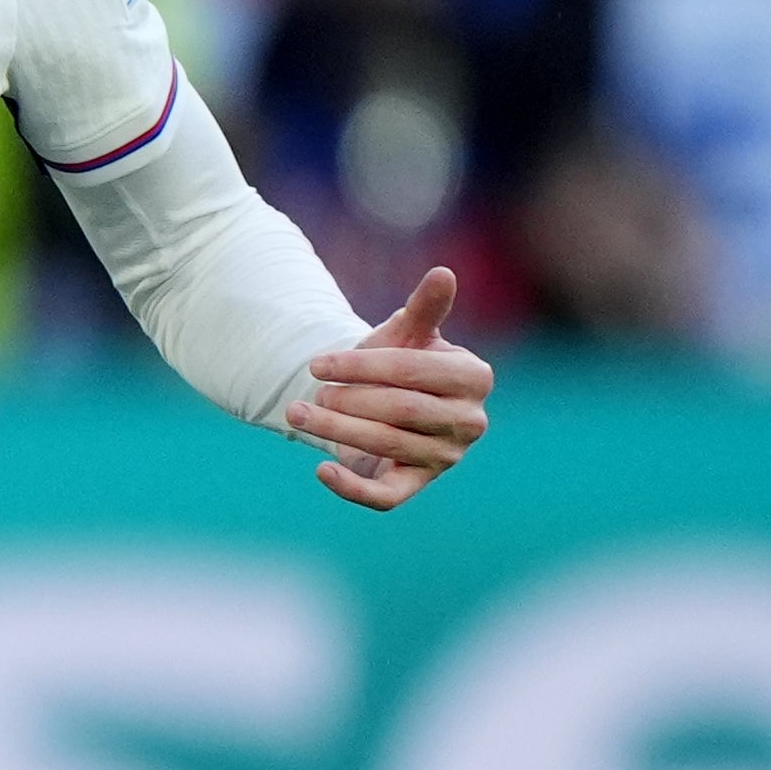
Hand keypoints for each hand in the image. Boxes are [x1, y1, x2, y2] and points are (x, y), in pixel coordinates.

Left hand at [284, 263, 491, 511]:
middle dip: (349, 400)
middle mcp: (470, 421)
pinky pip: (386, 496)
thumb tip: (443, 272)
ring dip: (335, 430)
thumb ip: (424, 309)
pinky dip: (352, 487)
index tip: (317, 363)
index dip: (363, 366)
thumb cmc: (398, 361)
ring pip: (387, 444)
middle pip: (401, 410)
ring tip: (296, 413)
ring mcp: (446, 456)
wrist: (382, 400)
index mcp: (474, 377)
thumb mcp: (407, 333)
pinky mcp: (417, 484)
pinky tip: (321, 470)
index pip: (414, 371)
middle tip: (311, 391)